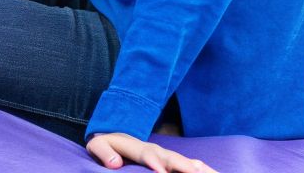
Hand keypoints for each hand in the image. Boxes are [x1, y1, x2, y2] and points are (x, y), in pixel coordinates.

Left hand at [85, 133, 217, 172]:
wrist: (116, 136)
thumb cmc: (106, 145)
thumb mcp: (98, 146)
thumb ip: (104, 152)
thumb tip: (113, 162)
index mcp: (138, 148)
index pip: (148, 155)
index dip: (155, 162)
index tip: (161, 172)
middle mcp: (157, 151)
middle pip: (173, 158)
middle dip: (184, 166)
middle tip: (194, 172)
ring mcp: (167, 157)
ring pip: (187, 162)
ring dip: (201, 168)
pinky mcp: (173, 163)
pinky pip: (192, 167)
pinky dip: (204, 170)